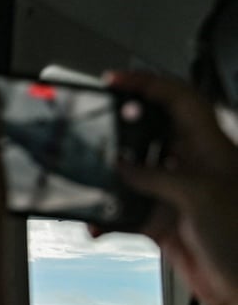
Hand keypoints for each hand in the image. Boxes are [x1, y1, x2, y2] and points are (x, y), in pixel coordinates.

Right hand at [105, 72, 237, 304]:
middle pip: (150, 131)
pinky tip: (100, 223)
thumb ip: (155, 177)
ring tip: (93, 181)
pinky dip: (108, 217)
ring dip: (110, 180)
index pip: (178, 99)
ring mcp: (176, 193)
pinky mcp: (163, 220)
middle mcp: (193, 165)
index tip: (115, 82)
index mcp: (211, 147)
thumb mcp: (199, 197)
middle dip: (121, 130)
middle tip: (95, 128)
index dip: (148, 84)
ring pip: (134, 173)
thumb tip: (122, 167)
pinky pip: (126, 210)